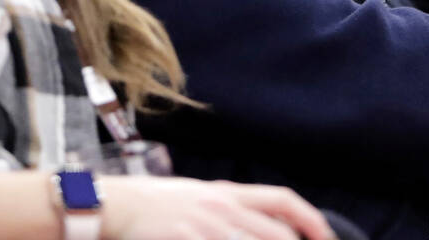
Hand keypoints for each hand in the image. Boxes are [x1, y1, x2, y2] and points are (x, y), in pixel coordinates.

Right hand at [100, 176, 336, 239]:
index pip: (284, 201)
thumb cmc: (157, 204)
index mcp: (228, 193)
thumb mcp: (200, 197)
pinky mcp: (185, 239)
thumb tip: (264, 220)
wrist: (116, 205)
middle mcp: (222, 207)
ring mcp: (204, 226)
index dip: (313, 221)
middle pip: (278, 234)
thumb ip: (231, 209)